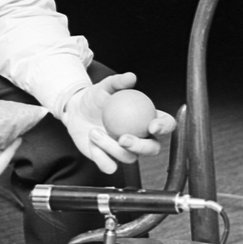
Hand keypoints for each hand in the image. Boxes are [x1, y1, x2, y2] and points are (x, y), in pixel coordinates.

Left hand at [59, 73, 175, 174]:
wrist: (76, 112)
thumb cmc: (95, 98)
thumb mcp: (104, 87)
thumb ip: (118, 82)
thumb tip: (131, 77)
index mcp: (147, 119)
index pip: (166, 124)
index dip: (164, 127)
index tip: (152, 126)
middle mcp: (141, 138)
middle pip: (152, 149)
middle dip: (140, 147)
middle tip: (123, 139)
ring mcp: (127, 152)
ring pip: (129, 158)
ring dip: (110, 147)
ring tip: (93, 132)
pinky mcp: (111, 161)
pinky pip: (110, 166)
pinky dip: (100, 157)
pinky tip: (92, 144)